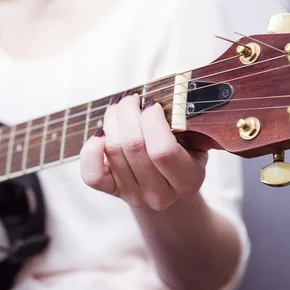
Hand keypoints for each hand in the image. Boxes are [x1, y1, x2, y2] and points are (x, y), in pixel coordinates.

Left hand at [79, 94, 207, 210]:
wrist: (169, 185)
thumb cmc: (184, 152)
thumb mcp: (197, 140)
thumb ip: (187, 123)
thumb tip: (172, 95)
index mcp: (187, 180)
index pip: (163, 151)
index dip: (153, 121)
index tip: (152, 104)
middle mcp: (159, 194)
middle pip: (133, 146)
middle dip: (128, 112)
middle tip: (132, 98)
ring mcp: (132, 194)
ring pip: (113, 150)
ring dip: (112, 121)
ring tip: (119, 107)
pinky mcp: (111, 191)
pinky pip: (92, 173)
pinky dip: (92, 148)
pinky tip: (101, 133)